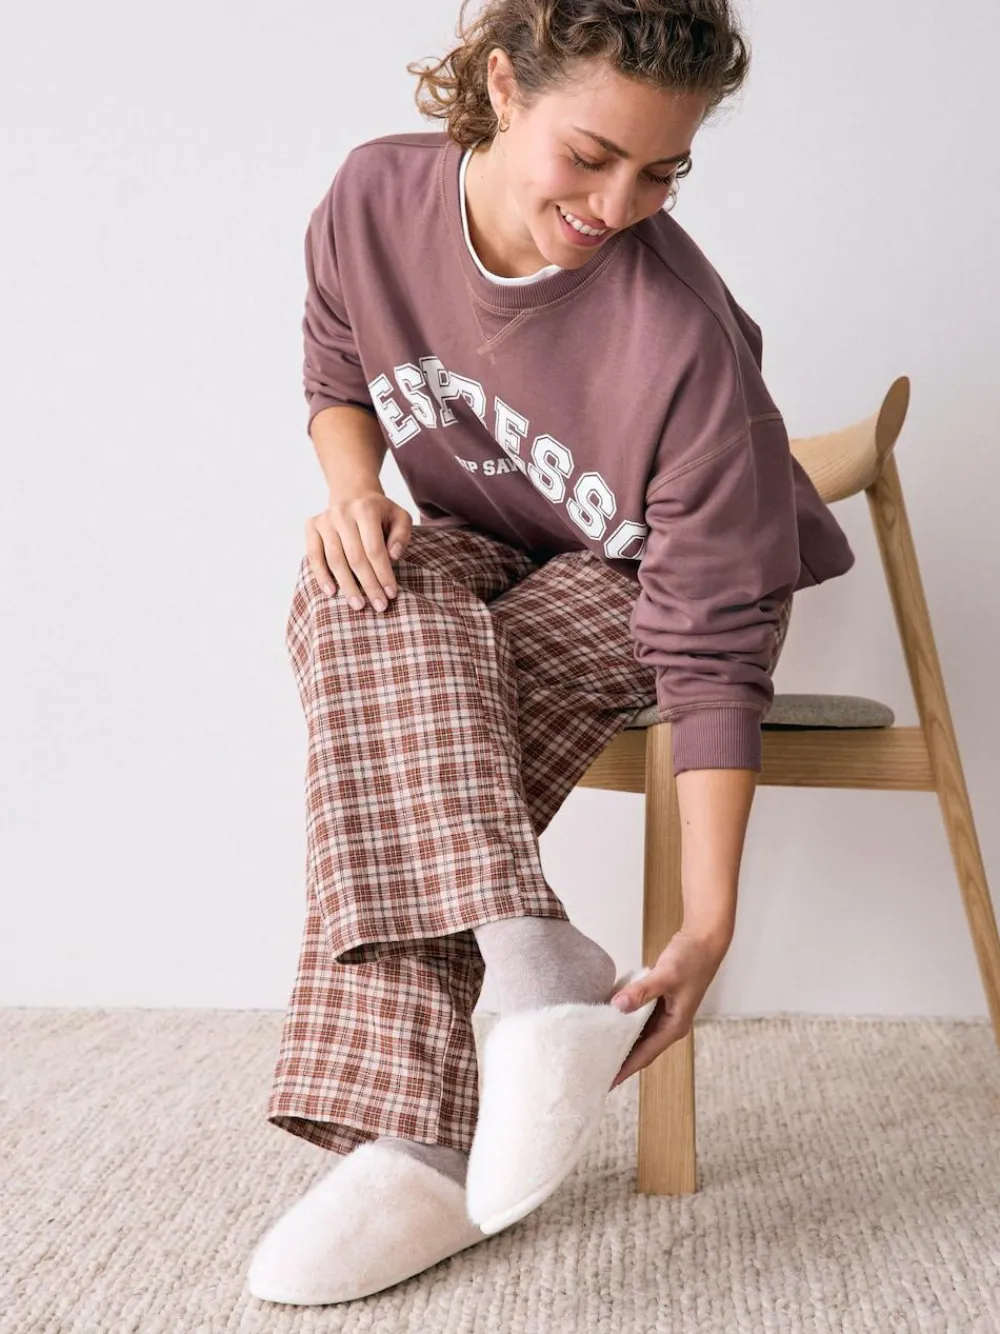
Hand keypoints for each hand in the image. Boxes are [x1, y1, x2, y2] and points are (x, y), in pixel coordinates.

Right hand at [305, 488, 412, 612]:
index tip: (391, 594)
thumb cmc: (380, 513)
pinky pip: (314, 556)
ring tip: (358, 605)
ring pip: (335, 560)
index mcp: (366, 508)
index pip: (375, 549)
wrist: (353, 494)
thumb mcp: (399, 517)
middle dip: (368, 584)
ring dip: (347, 586)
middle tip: (379, 606)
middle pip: (355, 557)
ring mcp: (324, 520)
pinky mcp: (311, 526)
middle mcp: (342, 512)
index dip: (383, 573)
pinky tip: (332, 593)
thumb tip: (393, 556)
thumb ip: (402, 535)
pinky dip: (321, 576)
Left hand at [607, 927, 730, 1088]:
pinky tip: (607, 1019)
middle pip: (640, 1048)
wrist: (704, 939)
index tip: (606, 1083)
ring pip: (638, 1033)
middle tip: (593, 1069)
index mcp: (674, 1026)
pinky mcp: (658, 999)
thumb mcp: (666, 975)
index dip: (625, 1069)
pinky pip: (637, 1016)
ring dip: (620, 1040)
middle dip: (620, 1059)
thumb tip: (617, 1006)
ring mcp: (664, 1012)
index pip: (645, 1055)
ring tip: (596, 1049)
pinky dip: (624, 1019)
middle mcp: (669, 1024)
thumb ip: (642, 991)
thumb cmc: (691, 959)